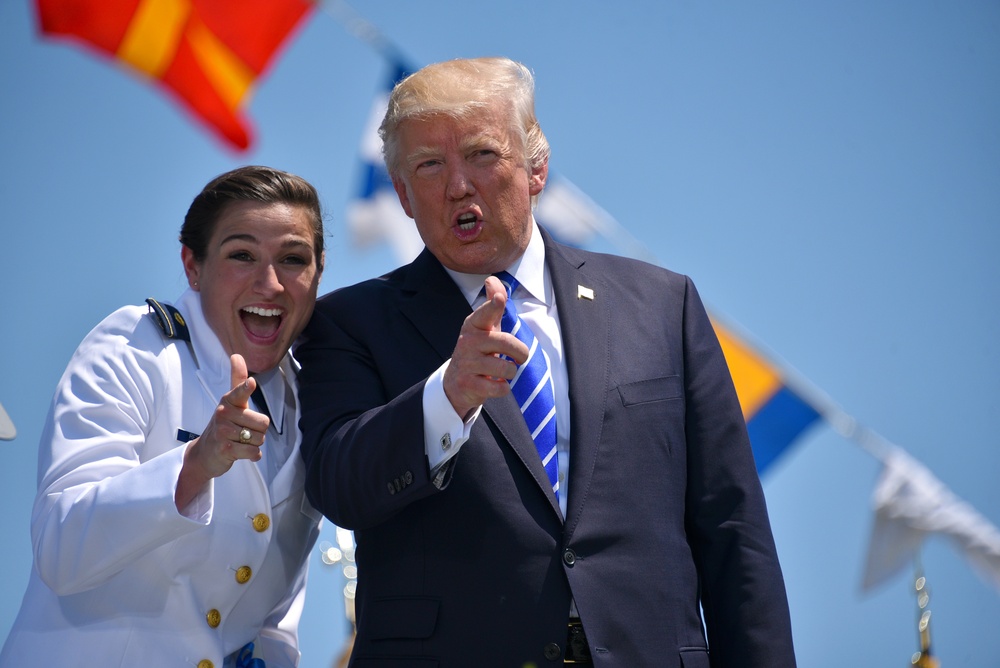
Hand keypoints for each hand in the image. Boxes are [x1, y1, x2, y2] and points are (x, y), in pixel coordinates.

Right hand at [175, 354, 270, 508]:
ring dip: (254, 444)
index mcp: (228, 401)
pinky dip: (252, 455)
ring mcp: (223, 431)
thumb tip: (237, 355)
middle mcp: (224, 414)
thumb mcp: (231, 402)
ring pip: (260, 438)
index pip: (239, 392)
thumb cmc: (223, 425)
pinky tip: (240, 452)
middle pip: (263, 423)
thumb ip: (238, 380)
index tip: (251, 383)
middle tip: (243, 431)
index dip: (246, 388)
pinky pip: (254, 452)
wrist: (205, 453)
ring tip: (240, 441)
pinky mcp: (225, 449)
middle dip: (259, 431)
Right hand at [442, 276, 528, 417]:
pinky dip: (502, 388)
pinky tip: (493, 384)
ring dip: (510, 373)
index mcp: (474, 326)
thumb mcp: (485, 327)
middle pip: (505, 342)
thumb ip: (492, 304)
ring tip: (502, 372)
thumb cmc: (478, 350)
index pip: (485, 313)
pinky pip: (499, 387)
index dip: (494, 306)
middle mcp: (468, 342)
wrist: (456, 383)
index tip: (500, 299)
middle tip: (520, 357)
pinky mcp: (468, 384)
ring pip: (505, 368)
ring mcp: (466, 364)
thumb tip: (493, 279)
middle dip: (521, 352)